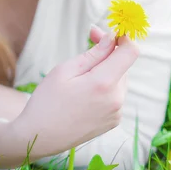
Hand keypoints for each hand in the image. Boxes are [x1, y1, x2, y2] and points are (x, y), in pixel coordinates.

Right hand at [9, 25, 139, 158]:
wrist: (39, 137)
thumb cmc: (47, 100)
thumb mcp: (65, 70)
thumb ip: (93, 53)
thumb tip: (112, 38)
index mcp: (104, 84)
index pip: (130, 52)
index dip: (123, 37)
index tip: (109, 32)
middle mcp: (116, 99)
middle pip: (122, 65)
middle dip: (109, 52)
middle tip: (89, 39)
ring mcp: (116, 113)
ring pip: (118, 80)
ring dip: (106, 70)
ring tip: (80, 74)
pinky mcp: (113, 121)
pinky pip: (115, 95)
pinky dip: (104, 87)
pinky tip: (83, 92)